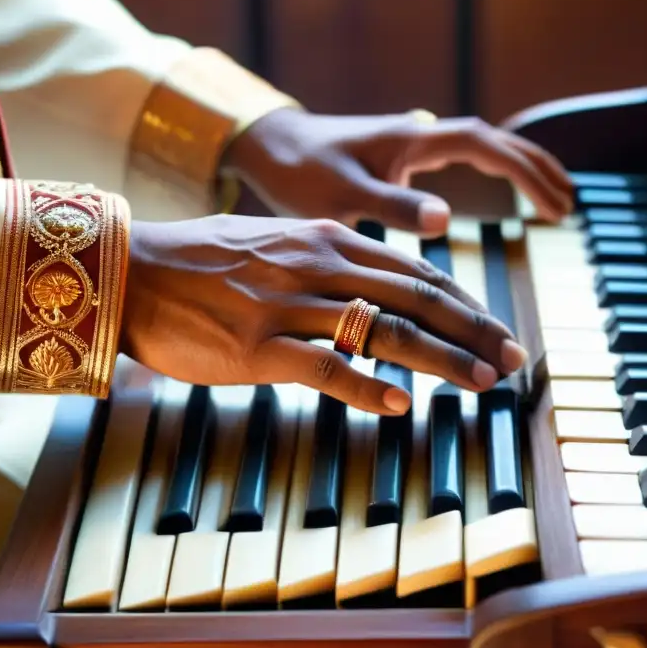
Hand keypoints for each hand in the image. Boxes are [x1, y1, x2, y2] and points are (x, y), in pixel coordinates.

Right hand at [120, 215, 528, 414]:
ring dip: (442, 359)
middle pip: (417, 298)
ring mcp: (288, 306)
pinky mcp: (255, 348)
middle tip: (514, 359)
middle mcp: (318, 266)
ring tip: (482, 382)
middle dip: (474, 330)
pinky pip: (323, 367)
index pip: (417, 272)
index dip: (467, 304)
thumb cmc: (207, 262)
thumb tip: (386, 294)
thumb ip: (336, 263)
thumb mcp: (280, 243)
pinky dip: (366, 387)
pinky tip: (399, 406)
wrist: (132, 270)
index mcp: (328, 240)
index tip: (500, 331)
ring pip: (384, 330)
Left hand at [221, 108, 574, 235]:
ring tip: (557, 198)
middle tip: (569, 206)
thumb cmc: (300, 171)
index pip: (484, 146)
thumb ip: (392, 206)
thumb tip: (446, 219)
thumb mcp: (342, 195)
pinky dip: (498, 171)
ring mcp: (418, 142)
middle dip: (536, 171)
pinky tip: (508, 191)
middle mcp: (422, 134)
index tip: (549, 204)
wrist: (271, 146)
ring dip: (523, 168)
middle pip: (497, 141)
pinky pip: (469, 157)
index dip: (522, 173)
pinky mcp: (410, 156)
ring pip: (487, 147)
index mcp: (412, 139)